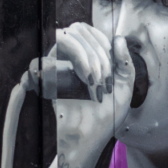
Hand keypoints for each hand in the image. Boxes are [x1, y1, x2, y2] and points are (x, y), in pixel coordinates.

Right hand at [27, 23, 134, 167]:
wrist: (90, 138)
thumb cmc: (105, 118)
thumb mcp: (124, 88)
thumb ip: (124, 62)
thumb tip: (118, 38)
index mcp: (88, 58)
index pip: (89, 31)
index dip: (102, 41)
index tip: (111, 67)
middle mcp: (70, 59)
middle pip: (78, 30)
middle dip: (96, 51)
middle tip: (103, 78)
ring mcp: (57, 66)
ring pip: (65, 36)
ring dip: (86, 55)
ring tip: (93, 80)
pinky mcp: (45, 77)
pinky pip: (42, 57)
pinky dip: (68, 61)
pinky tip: (81, 80)